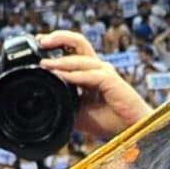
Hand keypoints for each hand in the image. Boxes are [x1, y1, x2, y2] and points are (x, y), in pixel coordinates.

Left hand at [36, 30, 150, 139]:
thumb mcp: (78, 112)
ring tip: (44, 63)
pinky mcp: (110, 80)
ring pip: (80, 56)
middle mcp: (97, 67)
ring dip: (60, 60)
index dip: (55, 45)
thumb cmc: (110, 121)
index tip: (38, 47)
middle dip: (57, 38)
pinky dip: (73, 76)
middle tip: (40, 41)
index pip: (72, 51)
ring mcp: (104, 71)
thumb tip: (44, 100)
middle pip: (77, 42)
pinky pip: (88, 75)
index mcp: (90, 72)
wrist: (132, 131)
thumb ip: (65, 102)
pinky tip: (60, 76)